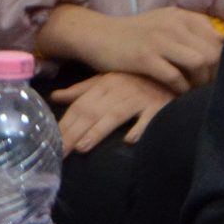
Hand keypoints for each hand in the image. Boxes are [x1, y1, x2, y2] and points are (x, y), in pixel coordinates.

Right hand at [38, 5, 223, 92]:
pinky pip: (175, 77)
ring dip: (200, 82)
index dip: (222, 59)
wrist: (97, 36)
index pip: (217, 38)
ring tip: (194, 90)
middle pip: (213, 52)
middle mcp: (173, 24)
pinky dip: (181, 89)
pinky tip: (177, 93)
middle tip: (207, 87)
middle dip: (215, 74)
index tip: (216, 74)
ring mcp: (159, 40)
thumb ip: (189, 32)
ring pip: (199, 63)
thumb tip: (220, 51)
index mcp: (181, 16)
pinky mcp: (144, 58)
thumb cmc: (133, 34)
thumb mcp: (163, 23)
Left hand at [51, 72, 176, 154]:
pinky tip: (129, 141)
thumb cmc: (136, 79)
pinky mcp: (159, 106)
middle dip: (74, 132)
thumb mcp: (107, 80)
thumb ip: (82, 90)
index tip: (49, 141)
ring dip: (98, 131)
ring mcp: (140, 98)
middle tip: (60, 152)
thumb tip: (55, 97)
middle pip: (92, 112)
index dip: (65, 123)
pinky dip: (139, 128)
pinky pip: (149, 118)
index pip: (80, 106)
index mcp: (104, 84)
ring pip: (114, 115)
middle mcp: (119, 90)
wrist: (173, 71)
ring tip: (82, 147)